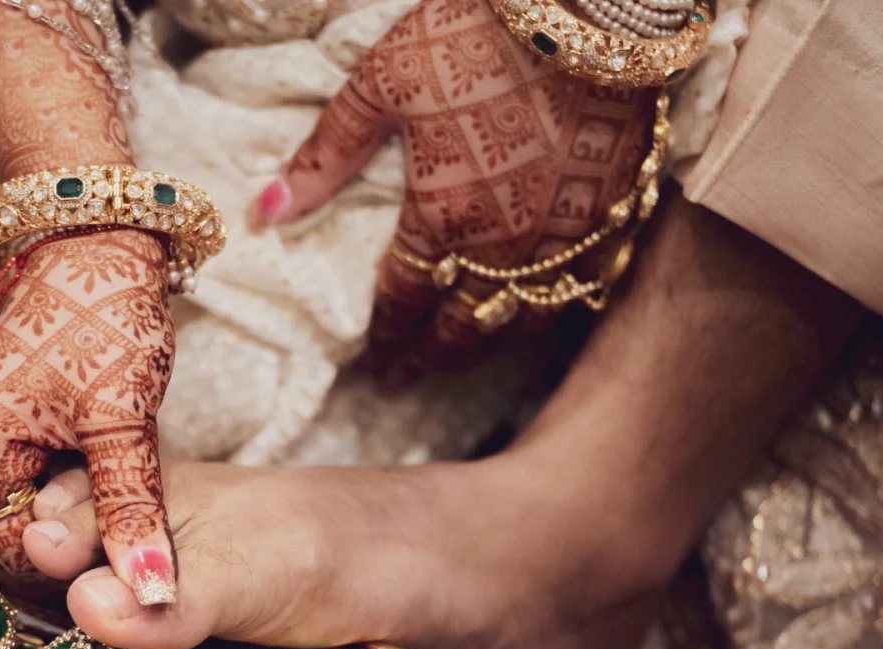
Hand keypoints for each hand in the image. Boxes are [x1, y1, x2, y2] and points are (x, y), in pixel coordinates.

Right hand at [0, 228, 179, 603]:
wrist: (99, 231)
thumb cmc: (102, 317)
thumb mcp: (122, 424)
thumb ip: (131, 512)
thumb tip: (151, 594)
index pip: (13, 549)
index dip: (71, 565)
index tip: (126, 562)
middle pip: (27, 521)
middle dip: (81, 528)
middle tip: (140, 519)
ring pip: (45, 491)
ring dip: (89, 496)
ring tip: (136, 479)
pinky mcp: (23, 402)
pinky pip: (51, 458)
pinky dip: (87, 466)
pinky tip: (124, 452)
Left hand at [250, 0, 654, 384]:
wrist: (591, 10)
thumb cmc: (475, 38)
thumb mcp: (382, 83)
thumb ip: (328, 152)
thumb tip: (268, 208)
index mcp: (443, 217)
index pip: (403, 300)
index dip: (385, 338)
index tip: (374, 364)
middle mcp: (505, 244)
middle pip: (461, 327)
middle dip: (428, 357)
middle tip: (406, 378)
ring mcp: (565, 236)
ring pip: (521, 320)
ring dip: (485, 346)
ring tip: (461, 357)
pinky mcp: (614, 214)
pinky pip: (580, 290)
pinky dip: (549, 313)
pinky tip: (536, 315)